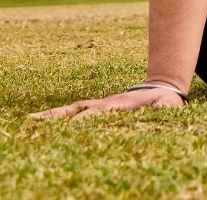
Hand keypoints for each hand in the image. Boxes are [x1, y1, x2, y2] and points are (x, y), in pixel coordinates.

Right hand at [31, 85, 183, 119]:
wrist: (163, 89)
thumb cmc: (166, 103)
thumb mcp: (169, 106)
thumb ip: (165, 107)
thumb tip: (163, 106)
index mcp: (119, 104)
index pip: (99, 112)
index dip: (86, 118)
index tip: (73, 125)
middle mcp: (104, 104)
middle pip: (77, 109)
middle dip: (60, 116)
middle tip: (36, 122)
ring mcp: (98, 106)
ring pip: (71, 110)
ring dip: (52, 116)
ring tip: (30, 121)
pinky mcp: (95, 110)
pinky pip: (73, 113)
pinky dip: (57, 116)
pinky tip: (39, 121)